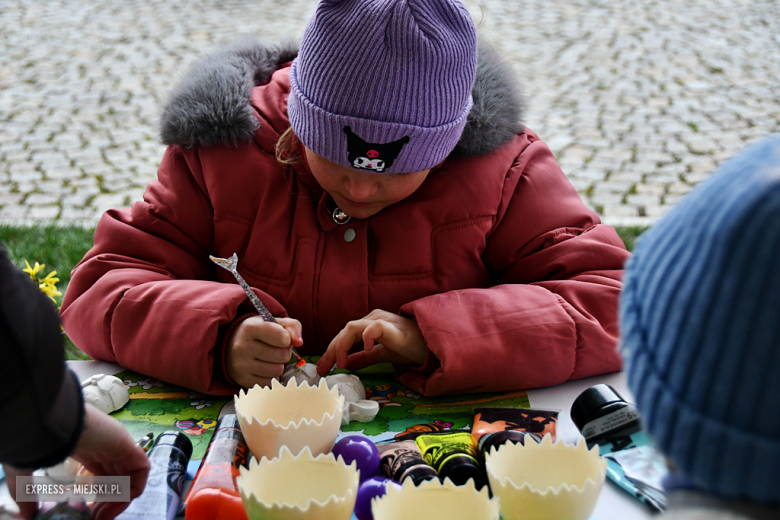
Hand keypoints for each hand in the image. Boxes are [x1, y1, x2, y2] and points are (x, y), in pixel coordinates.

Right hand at [7, 404, 150, 519]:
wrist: (51, 422)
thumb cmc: (38, 441)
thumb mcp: (27, 470)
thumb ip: (27, 492)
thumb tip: (24, 516)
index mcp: (88, 451)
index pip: (103, 476)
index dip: (98, 497)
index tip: (86, 513)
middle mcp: (107, 449)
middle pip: (118, 481)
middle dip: (107, 504)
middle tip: (93, 519)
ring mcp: (120, 448)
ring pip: (131, 480)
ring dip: (118, 503)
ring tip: (99, 517)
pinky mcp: (130, 448)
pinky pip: (141, 473)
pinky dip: (131, 492)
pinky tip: (111, 504)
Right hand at [226, 316, 303, 387]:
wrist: (231, 344)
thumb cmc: (258, 332)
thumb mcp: (273, 322)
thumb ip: (292, 327)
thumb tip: (299, 342)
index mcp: (251, 328)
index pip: (282, 337)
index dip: (288, 338)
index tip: (284, 338)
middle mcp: (242, 347)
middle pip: (282, 355)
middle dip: (284, 352)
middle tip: (276, 349)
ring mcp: (241, 365)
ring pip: (278, 370)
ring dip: (279, 365)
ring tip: (270, 358)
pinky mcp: (243, 380)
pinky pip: (270, 382)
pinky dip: (271, 376)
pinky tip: (263, 368)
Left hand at [317, 309, 425, 375]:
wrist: (432, 346)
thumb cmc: (410, 347)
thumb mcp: (382, 354)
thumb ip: (363, 358)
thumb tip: (345, 364)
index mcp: (369, 325)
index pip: (344, 336)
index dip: (331, 352)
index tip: (323, 368)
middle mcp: (373, 319)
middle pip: (344, 332)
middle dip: (331, 351)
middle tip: (324, 369)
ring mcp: (382, 321)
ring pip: (353, 327)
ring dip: (342, 345)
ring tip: (341, 363)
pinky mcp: (393, 327)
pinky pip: (375, 327)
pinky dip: (366, 336)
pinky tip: (365, 348)